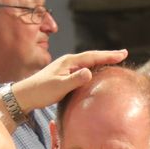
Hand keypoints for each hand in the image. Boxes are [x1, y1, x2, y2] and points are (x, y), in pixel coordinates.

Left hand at [10, 50, 128, 112]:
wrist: (25, 95)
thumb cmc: (41, 91)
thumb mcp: (59, 86)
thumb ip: (75, 79)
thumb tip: (90, 72)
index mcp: (69, 61)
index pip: (93, 56)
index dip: (108, 55)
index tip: (123, 54)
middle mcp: (69, 61)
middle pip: (92, 56)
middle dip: (108, 56)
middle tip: (123, 54)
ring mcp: (66, 68)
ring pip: (88, 62)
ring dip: (101, 61)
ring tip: (114, 61)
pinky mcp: (64, 75)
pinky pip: (83, 69)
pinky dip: (93, 68)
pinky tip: (96, 73)